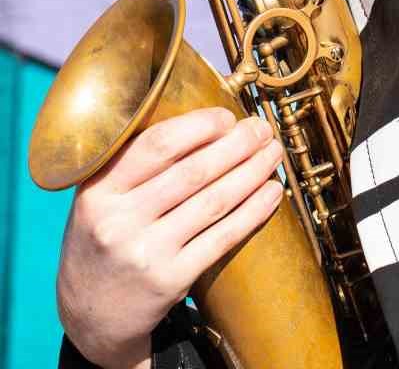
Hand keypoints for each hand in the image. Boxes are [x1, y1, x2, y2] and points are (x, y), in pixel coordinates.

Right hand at [57, 106, 284, 368]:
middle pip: (193, 171)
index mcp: (98, 190)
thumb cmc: (103, 240)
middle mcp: (118, 221)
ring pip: (213, 202)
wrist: (90, 316)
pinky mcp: (170, 281)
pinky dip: (253, 211)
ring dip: (252, 172)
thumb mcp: (101, 199)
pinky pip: (221, 238)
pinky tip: (271, 192)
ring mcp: (145, 254)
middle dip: (237, 144)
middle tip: (262, 129)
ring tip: (273, 154)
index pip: (157, 145)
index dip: (200, 125)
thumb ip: (134, 164)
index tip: (227, 116)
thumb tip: (204, 122)